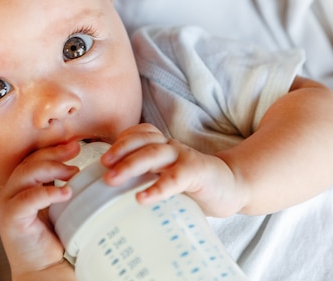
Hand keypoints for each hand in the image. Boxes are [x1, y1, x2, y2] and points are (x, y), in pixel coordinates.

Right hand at [0, 141, 78, 278]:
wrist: (43, 268)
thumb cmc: (52, 237)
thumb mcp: (57, 205)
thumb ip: (59, 185)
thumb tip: (80, 165)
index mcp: (20, 186)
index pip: (33, 158)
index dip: (53, 149)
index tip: (74, 144)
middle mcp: (10, 192)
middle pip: (29, 162)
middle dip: (54, 153)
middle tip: (76, 149)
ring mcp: (7, 205)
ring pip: (26, 175)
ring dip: (52, 169)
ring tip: (73, 173)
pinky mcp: (11, 219)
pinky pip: (28, 199)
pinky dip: (48, 193)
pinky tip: (66, 193)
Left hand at [101, 123, 245, 216]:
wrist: (231, 187)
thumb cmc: (192, 185)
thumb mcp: (165, 176)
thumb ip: (145, 178)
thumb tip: (107, 196)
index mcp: (161, 146)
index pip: (137, 134)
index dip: (119, 142)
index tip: (101, 159)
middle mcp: (170, 147)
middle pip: (141, 140)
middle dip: (119, 151)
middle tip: (102, 166)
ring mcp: (184, 157)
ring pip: (154, 153)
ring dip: (131, 164)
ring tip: (112, 180)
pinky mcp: (198, 172)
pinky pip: (175, 177)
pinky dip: (157, 187)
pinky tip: (142, 198)